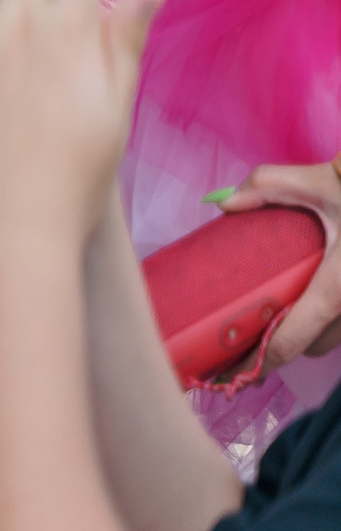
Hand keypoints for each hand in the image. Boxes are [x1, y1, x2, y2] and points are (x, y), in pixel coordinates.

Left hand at [217, 159, 340, 365]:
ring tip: (281, 313)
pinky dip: (334, 320)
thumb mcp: (319, 181)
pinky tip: (315, 299)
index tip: (236, 373)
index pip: (293, 339)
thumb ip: (266, 185)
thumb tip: (225, 204)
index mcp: (339, 285)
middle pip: (314, 344)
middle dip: (284, 340)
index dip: (261, 361)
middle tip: (251, 327)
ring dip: (313, 331)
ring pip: (337, 338)